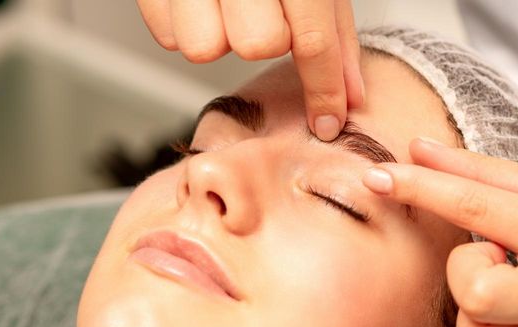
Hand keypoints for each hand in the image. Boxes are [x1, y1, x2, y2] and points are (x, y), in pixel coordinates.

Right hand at [136, 0, 363, 140]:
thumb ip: (334, 34)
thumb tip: (350, 96)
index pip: (313, 37)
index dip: (324, 89)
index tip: (328, 123)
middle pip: (257, 45)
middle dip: (265, 36)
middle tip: (261, 8)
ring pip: (206, 48)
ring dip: (220, 36)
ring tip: (225, 3)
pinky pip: (168, 37)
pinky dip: (184, 27)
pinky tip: (197, 1)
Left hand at [362, 138, 517, 326]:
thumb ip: (484, 174)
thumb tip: (419, 150)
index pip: (475, 207)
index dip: (420, 187)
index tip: (379, 176)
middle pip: (471, 290)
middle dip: (463, 271)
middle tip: (495, 258)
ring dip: (475, 312)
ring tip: (510, 291)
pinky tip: (512, 317)